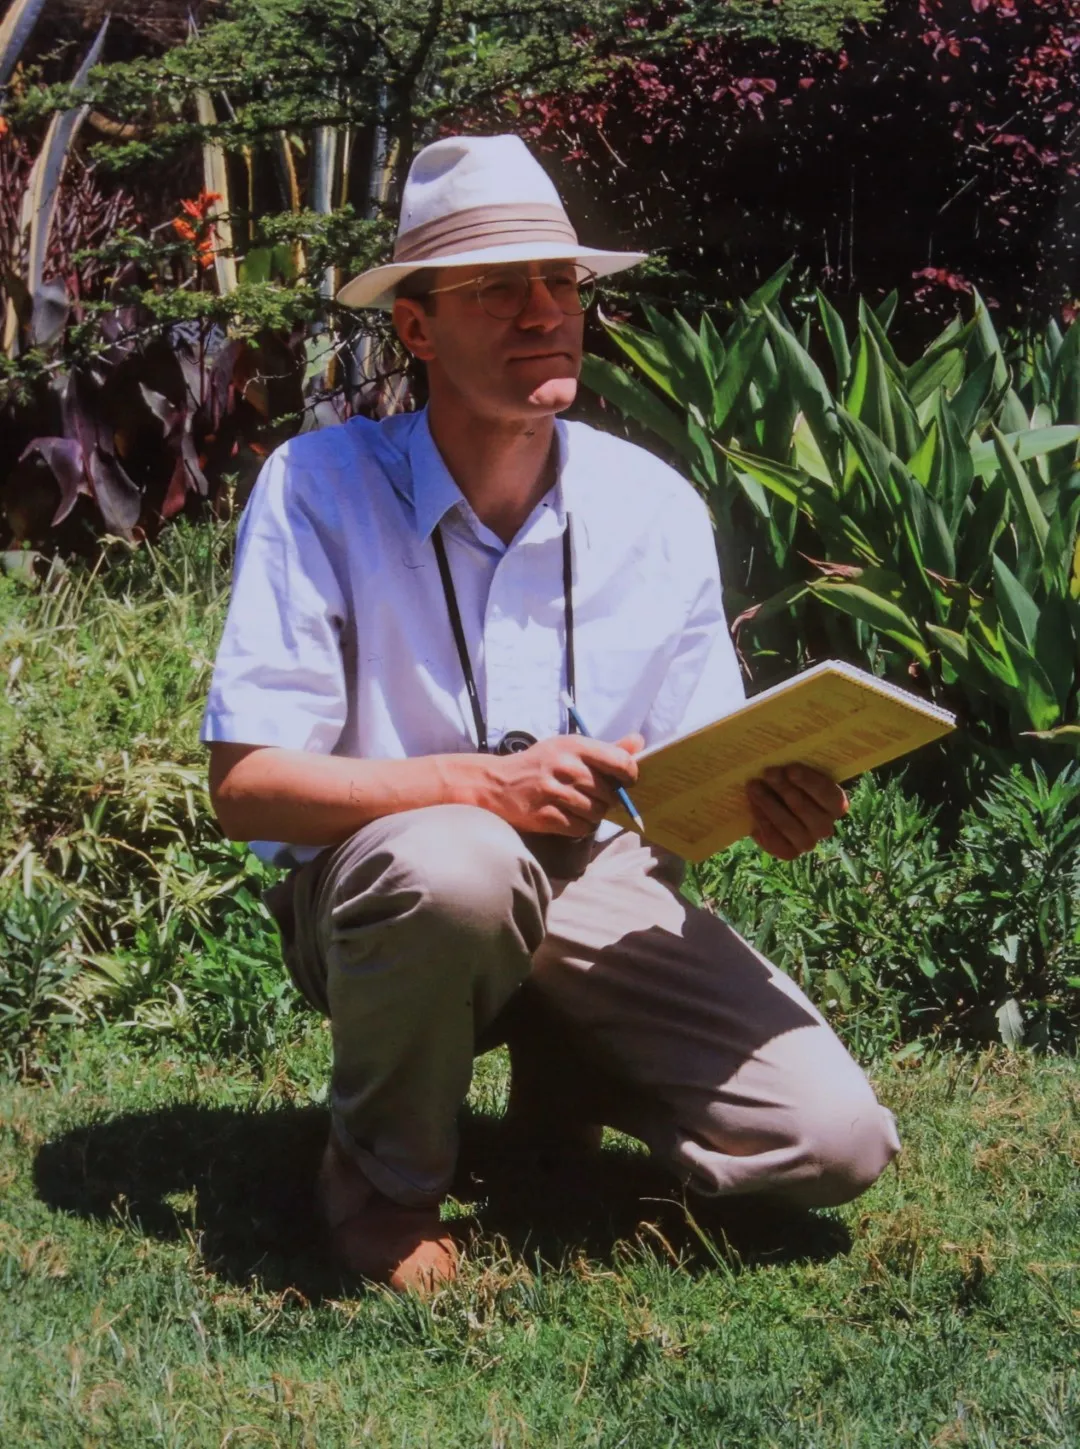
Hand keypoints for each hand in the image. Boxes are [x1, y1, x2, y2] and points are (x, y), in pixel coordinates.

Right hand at [483, 732, 643, 836]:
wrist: (496, 784)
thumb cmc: (539, 764)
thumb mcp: (568, 748)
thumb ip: (606, 748)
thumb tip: (639, 742)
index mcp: (574, 746)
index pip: (620, 762)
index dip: (630, 775)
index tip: (626, 781)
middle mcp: (566, 767)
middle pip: (609, 793)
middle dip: (607, 800)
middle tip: (593, 796)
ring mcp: (555, 792)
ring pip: (597, 813)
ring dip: (593, 815)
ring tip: (579, 807)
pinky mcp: (546, 816)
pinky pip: (580, 828)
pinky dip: (580, 827)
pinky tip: (569, 817)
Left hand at [746, 764, 847, 860]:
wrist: (775, 804)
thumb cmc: (790, 782)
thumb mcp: (796, 772)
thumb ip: (796, 766)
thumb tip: (784, 748)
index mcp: (836, 804)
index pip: (829, 795)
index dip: (810, 782)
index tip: (790, 769)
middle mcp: (825, 827)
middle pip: (806, 810)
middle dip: (784, 789)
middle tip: (768, 773)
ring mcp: (808, 842)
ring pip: (789, 826)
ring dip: (769, 804)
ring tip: (754, 787)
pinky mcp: (790, 852)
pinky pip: (776, 841)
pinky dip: (762, 822)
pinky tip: (753, 806)